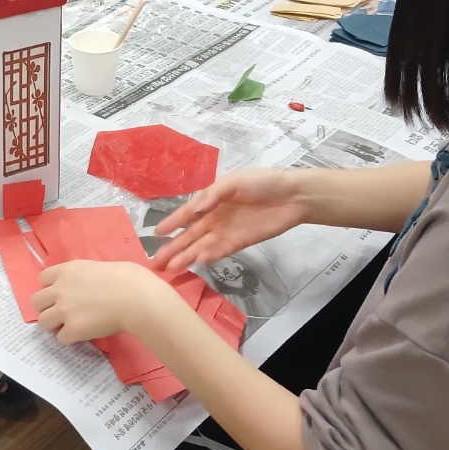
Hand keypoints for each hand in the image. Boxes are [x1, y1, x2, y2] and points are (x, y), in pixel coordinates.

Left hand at [33, 260, 172, 343]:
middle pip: (36, 301)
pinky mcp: (73, 329)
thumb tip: (85, 285)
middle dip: (47, 307)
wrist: (136, 298)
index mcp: (67, 270)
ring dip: (54, 324)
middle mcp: (60, 289)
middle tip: (62, 312)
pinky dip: (69, 338)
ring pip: (43, 321)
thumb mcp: (99, 267)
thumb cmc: (128, 278)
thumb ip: (84, 276)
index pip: (43, 279)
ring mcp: (64, 310)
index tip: (61, 294)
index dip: (50, 288)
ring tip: (70, 325)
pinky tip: (82, 334)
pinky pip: (60, 338)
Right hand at [152, 167, 308, 272]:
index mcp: (211, 200)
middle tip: (156, 262)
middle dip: (173, 247)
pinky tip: (196, 263)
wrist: (292, 196)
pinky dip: (208, 258)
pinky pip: (219, 252)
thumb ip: (212, 196)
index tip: (155, 233)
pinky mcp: (240, 243)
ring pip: (201, 246)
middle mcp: (214, 218)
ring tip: (170, 268)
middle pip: (190, 235)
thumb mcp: (234, 182)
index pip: (187, 214)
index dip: (172, 223)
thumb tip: (193, 210)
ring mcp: (226, 232)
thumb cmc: (262, 182)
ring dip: (186, 256)